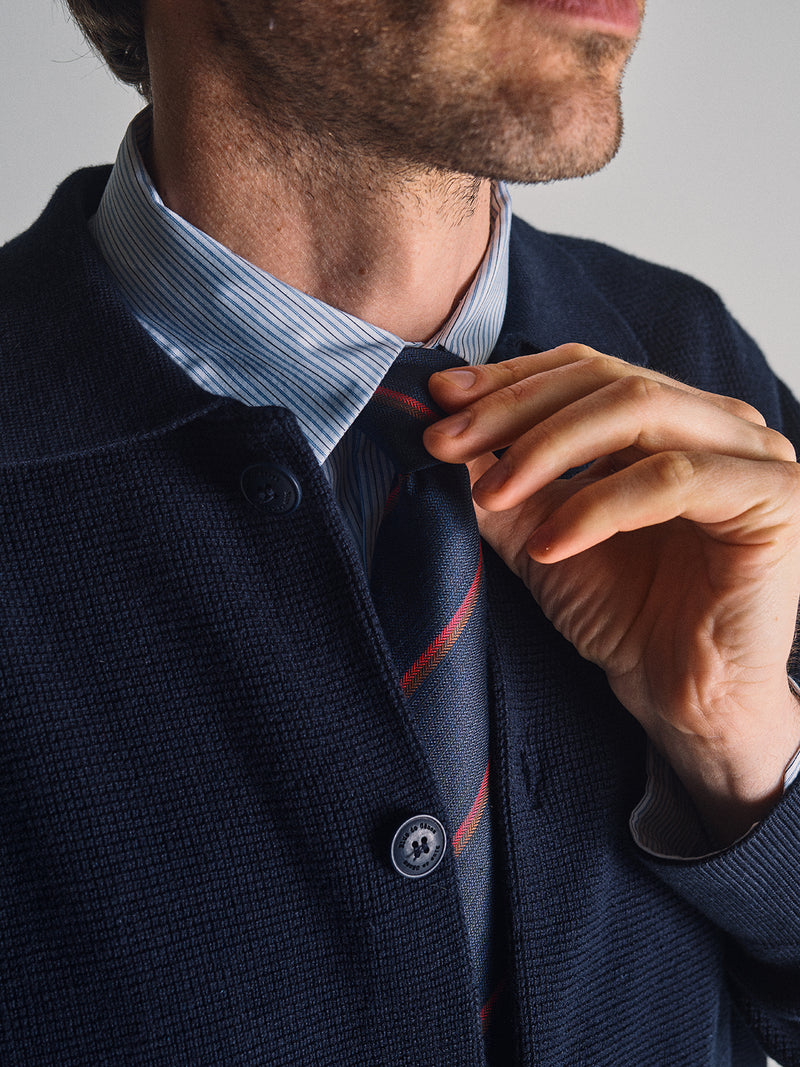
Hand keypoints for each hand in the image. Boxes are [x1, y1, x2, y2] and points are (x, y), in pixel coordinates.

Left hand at [424, 344, 799, 844]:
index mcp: (671, 418)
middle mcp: (716, 422)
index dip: (510, 377)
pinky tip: (549, 545)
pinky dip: (598, 506)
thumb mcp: (542, 534)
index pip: (585, 367)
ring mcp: (752, 454)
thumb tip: (445, 430)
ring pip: (638, 410)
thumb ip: (503, 482)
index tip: (440, 399)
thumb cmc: (625, 617)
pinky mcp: (774, 498)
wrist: (684, 699)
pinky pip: (673, 479)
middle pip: (606, 378)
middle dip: (514, 408)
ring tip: (493, 497)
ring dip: (549, 449)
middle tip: (446, 443)